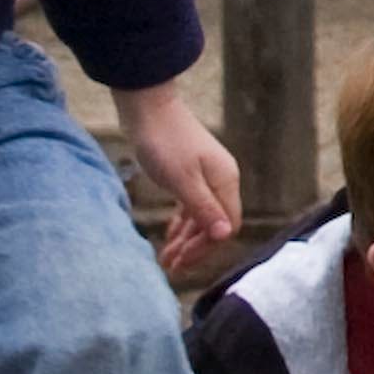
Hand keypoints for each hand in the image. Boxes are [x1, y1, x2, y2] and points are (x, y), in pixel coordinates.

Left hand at [122, 84, 242, 272]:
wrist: (147, 107)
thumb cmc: (164, 141)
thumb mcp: (182, 180)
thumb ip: (203, 208)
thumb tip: (225, 235)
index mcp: (225, 182)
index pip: (226, 226)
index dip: (206, 248)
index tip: (182, 262)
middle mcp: (221, 181)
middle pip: (214, 225)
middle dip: (194, 248)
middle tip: (170, 266)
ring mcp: (207, 177)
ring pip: (202, 217)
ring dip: (185, 239)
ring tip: (166, 259)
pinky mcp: (191, 173)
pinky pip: (192, 206)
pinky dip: (181, 223)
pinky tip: (170, 236)